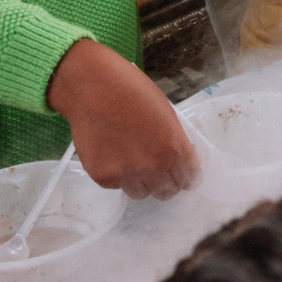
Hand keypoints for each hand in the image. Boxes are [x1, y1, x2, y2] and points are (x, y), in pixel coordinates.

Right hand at [45, 39, 197, 200]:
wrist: (91, 87)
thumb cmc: (132, 90)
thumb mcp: (165, 112)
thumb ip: (174, 139)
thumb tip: (180, 156)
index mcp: (173, 149)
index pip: (190, 178)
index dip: (187, 174)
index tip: (182, 171)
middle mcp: (152, 168)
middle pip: (167, 192)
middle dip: (166, 181)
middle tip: (158, 169)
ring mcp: (126, 175)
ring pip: (141, 193)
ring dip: (141, 182)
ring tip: (132, 161)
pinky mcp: (102, 178)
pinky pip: (117, 185)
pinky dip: (117, 175)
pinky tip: (111, 153)